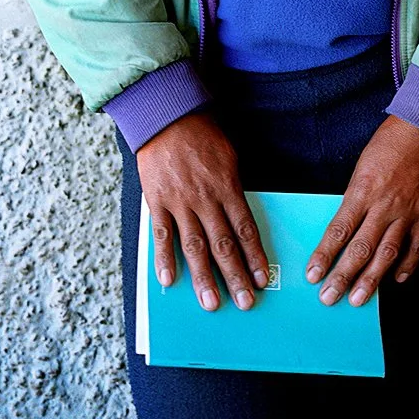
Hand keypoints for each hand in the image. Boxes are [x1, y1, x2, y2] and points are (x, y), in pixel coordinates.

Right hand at [135, 111, 269, 312]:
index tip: (261, 279)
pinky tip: (169, 281)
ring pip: (195, 247)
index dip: (254, 257)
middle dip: (235, 276)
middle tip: (245, 302)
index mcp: (227, 187)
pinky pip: (162, 235)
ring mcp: (180, 202)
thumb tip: (240, 219)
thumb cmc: (202, 135)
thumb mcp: (229, 158)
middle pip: (224, 245)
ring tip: (211, 302)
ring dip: (204, 278)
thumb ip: (233, 189)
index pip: (245, 230)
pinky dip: (164, 259)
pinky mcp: (157, 201)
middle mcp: (206, 199)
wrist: (166, 116)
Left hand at [305, 117, 418, 306]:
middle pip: (360, 248)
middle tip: (329, 297)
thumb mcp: (362, 166)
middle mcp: (385, 205)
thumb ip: (355, 197)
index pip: (339, 230)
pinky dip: (407, 266)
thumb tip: (345, 227)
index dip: (324, 255)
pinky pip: (416, 247)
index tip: (313, 273)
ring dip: (371, 279)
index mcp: (363, 190)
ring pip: (387, 254)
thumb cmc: (391, 142)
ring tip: (359, 299)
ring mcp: (408, 213)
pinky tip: (396, 279)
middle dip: (343, 276)